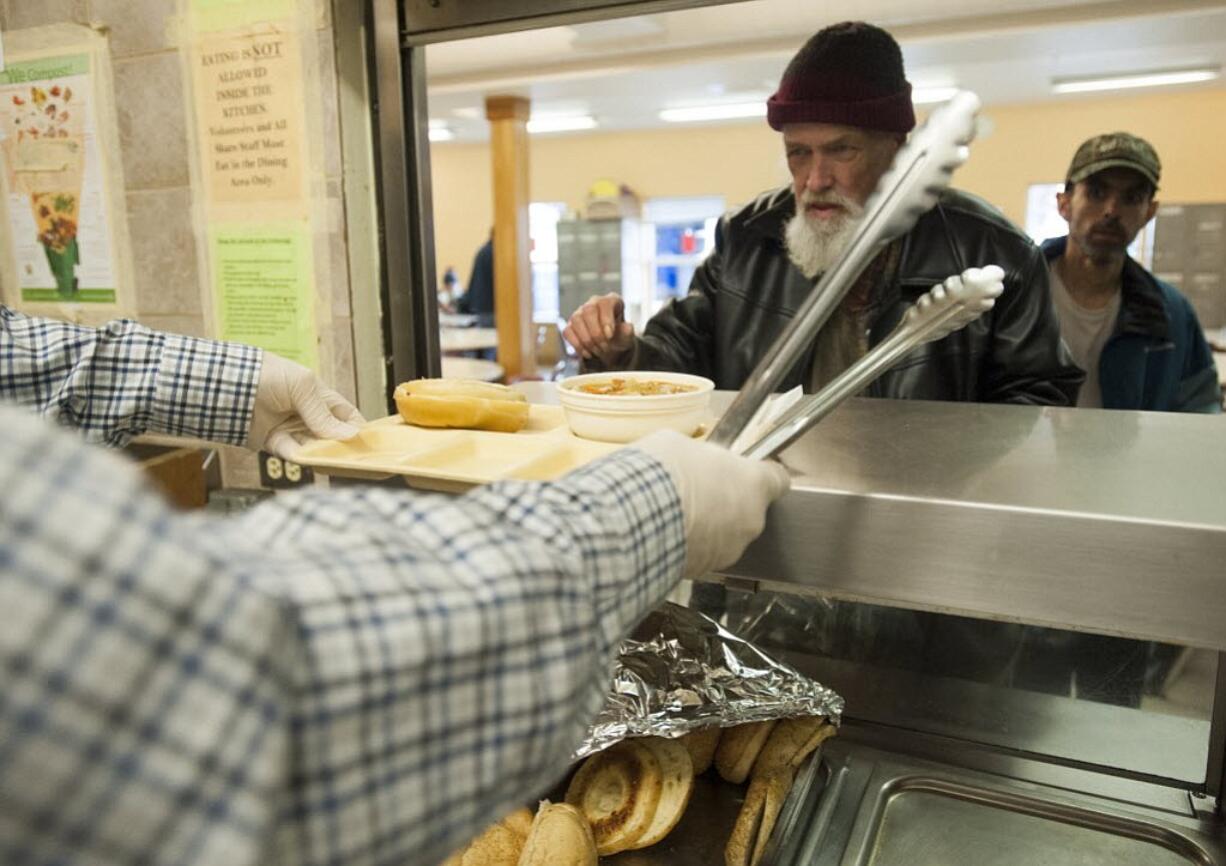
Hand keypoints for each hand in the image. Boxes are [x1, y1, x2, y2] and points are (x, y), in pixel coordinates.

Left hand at [246, 352, 364, 458]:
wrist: (226, 381)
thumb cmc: (267, 373)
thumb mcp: (302, 388)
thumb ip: (323, 415)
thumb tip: (351, 436)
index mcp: (319, 397)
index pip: (347, 417)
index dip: (358, 430)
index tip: (369, 445)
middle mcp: (308, 415)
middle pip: (333, 437)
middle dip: (342, 448)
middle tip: (354, 460)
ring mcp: (291, 430)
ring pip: (314, 448)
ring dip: (322, 454)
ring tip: (332, 461)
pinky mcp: (273, 442)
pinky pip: (292, 453)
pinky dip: (300, 456)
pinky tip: (307, 457)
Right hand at [563, 293, 635, 364]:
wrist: (610, 347)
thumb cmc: (619, 337)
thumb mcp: (627, 336)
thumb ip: (628, 331)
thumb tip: (627, 327)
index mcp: (611, 301)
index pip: (604, 303)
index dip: (606, 319)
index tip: (610, 336)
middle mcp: (593, 303)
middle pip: (588, 310)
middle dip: (596, 332)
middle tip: (605, 347)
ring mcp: (579, 313)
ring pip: (576, 320)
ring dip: (587, 340)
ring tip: (598, 351)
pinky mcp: (570, 325)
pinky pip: (568, 332)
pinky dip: (577, 345)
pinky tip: (588, 353)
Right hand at [635, 431, 790, 578]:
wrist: (633, 519)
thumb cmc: (663, 475)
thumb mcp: (683, 446)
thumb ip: (705, 459)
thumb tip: (701, 464)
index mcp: (754, 483)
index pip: (779, 479)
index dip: (762, 475)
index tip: (748, 472)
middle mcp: (751, 521)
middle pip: (748, 509)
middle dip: (726, 501)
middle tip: (696, 489)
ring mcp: (730, 550)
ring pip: (726, 534)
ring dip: (707, 525)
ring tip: (673, 511)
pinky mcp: (705, 570)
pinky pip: (703, 553)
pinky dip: (689, 545)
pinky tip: (664, 531)